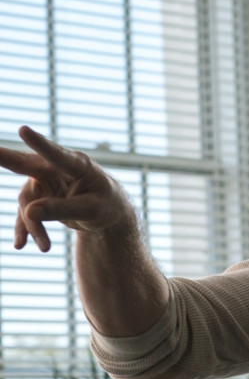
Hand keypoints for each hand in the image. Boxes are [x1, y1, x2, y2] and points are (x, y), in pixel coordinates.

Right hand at [0, 126, 133, 251]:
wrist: (108, 214)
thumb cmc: (107, 205)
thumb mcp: (91, 211)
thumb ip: (62, 209)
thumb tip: (29, 212)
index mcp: (77, 165)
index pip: (56, 154)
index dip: (39, 143)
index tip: (23, 130)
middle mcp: (56, 169)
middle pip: (24, 164)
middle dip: (4, 158)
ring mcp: (44, 181)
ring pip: (27, 203)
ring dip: (34, 225)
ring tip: (46, 248)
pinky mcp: (38, 196)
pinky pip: (26, 213)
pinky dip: (26, 229)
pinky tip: (21, 244)